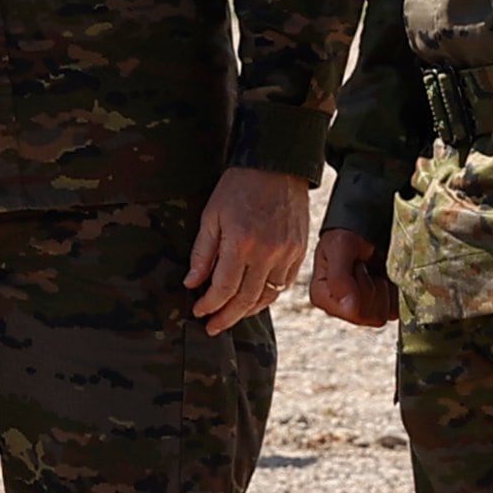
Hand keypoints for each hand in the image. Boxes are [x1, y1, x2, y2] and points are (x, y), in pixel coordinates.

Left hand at [186, 166, 311, 331]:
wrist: (277, 164)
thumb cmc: (238, 187)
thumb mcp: (210, 216)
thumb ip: (202, 253)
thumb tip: (192, 283)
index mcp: (241, 243)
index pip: (223, 289)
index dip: (209, 305)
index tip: (198, 312)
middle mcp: (268, 253)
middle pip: (246, 300)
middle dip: (226, 318)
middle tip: (212, 328)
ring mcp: (288, 254)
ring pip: (267, 296)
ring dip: (247, 311)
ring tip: (230, 316)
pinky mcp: (300, 251)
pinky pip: (284, 284)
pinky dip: (268, 295)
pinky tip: (254, 299)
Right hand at [308, 226, 395, 328]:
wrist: (363, 228)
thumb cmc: (347, 234)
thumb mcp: (340, 247)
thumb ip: (340, 278)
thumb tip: (349, 308)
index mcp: (322, 297)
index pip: (353, 311)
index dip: (362, 288)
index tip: (357, 265)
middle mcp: (339, 308)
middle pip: (369, 316)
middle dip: (374, 288)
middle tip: (365, 266)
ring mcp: (360, 310)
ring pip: (383, 315)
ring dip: (384, 289)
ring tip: (373, 270)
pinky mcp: (379, 307)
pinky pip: (395, 311)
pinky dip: (395, 292)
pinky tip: (384, 276)